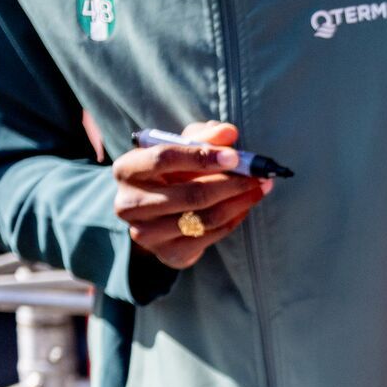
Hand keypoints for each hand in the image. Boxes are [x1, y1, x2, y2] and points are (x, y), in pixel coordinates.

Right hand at [113, 121, 269, 269]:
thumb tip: (228, 132)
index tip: (235, 157)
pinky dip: (233, 220)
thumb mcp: (182, 147)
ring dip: (239, 203)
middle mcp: (130, 204)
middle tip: (258, 176)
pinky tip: (244, 207)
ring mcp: (146, 233)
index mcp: (127, 170)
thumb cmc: (170, 172)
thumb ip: (204, 136)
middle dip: (232, 184)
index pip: (164, 159)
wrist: (158, 214)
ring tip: (258, 189)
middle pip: (191, 194)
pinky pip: (210, 236)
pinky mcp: (168, 253)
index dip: (202, 156)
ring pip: (204, 218)